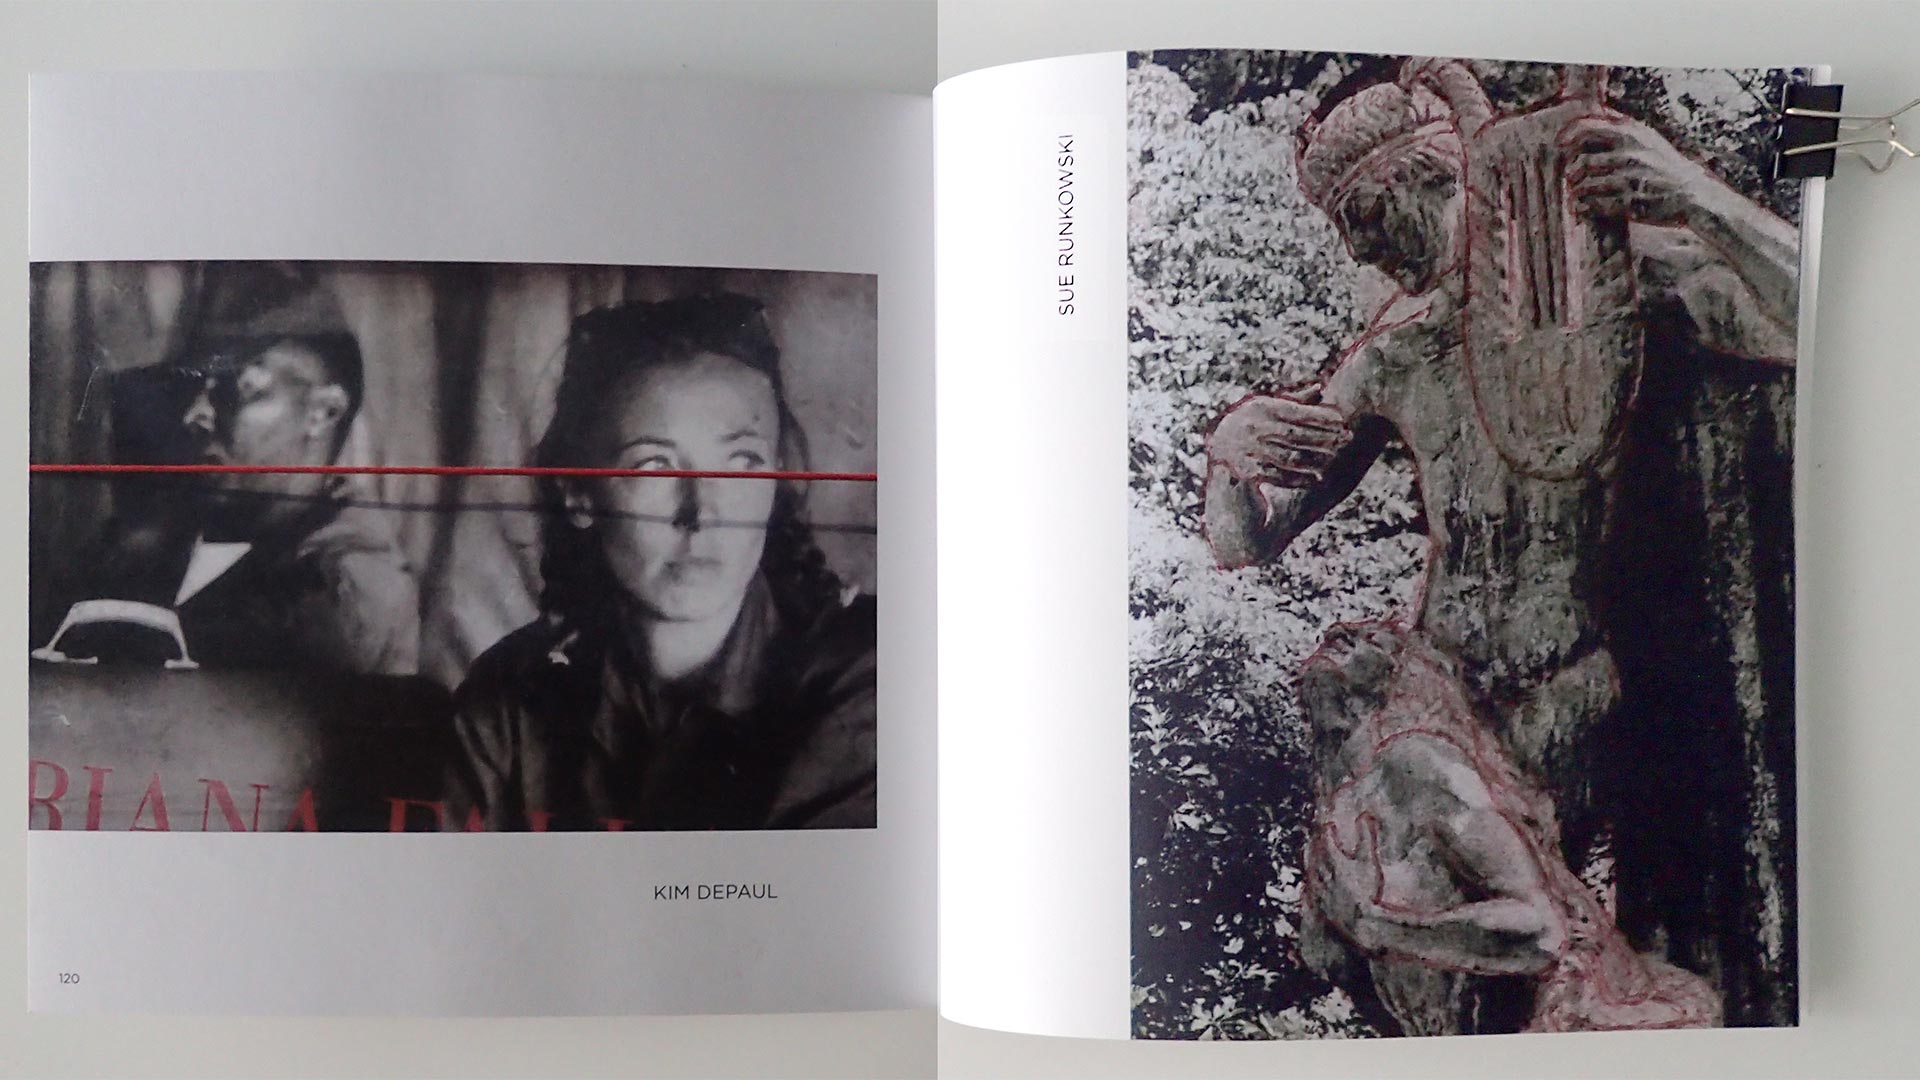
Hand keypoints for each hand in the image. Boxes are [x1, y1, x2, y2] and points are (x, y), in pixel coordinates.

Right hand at [1207, 390, 1350, 488]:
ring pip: (1288, 456)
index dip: (1321, 415)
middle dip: (1324, 437)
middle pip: (1296, 434)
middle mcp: (1253, 427)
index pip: (1296, 412)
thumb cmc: (1249, 424)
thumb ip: (1293, 401)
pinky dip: (1298, 478)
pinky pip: (1277, 475)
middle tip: (1347, 439)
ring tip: (1334, 460)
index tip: (1343, 419)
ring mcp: (1249, 449)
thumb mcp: (1266, 408)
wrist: (1218, 448)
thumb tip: (1319, 388)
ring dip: (1314, 459)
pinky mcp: (1246, 469)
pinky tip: (1315, 479)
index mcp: (1260, 408)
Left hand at [1560, 112, 1708, 226]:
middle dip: (1572, 173)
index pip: (1588, 128)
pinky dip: (1583, 209)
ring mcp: (1630, 178)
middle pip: (1582, 161)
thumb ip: (1621, 130)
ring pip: (1584, 186)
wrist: (1692, 194)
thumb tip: (1589, 121)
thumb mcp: (1648, 139)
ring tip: (1577, 197)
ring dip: (1576, 193)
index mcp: (1632, 134)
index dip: (1568, 136)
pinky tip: (1584, 210)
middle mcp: (1630, 154)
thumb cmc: (1664, 167)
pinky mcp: (1629, 202)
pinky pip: (1592, 204)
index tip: (1560, 145)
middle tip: (1572, 179)